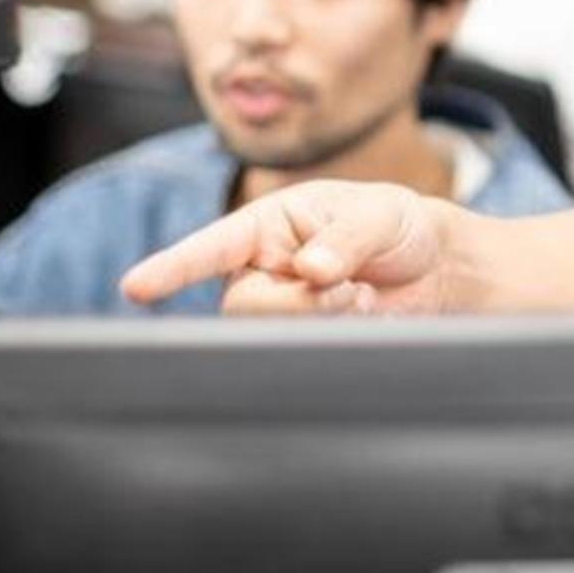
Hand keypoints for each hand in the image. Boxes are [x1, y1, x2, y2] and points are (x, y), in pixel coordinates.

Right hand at [121, 178, 451, 314]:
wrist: (438, 269)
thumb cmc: (398, 227)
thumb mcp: (379, 216)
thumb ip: (345, 240)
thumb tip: (311, 270)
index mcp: (266, 225)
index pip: (211, 247)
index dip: (172, 267)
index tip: (135, 287)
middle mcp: (262, 271)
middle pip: (244, 306)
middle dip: (299, 305)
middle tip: (351, 290)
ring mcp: (280, 310)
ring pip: (272, 334)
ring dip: (325, 319)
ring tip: (363, 297)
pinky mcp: (303, 343)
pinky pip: (302, 355)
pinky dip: (342, 337)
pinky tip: (367, 317)